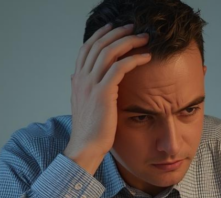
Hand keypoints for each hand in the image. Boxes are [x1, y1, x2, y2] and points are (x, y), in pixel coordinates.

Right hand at [64, 24, 151, 174]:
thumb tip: (74, 78)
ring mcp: (91, 85)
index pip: (86, 48)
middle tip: (133, 28)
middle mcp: (81, 79)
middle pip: (99, 45)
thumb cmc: (88, 130)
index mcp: (77, 80)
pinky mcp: (103, 93)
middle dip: (117, 33)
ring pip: (109, 51)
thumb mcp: (80, 105)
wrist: (85, 147)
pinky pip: (120, 67)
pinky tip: (146, 57)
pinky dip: (134, 58)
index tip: (114, 28)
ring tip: (143, 38)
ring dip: (128, 41)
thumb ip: (80, 89)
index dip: (100, 35)